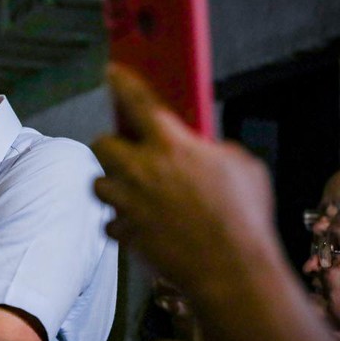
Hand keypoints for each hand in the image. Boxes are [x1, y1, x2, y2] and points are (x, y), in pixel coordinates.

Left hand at [92, 63, 277, 290]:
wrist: (230, 270)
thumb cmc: (243, 216)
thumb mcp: (240, 166)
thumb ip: (212, 149)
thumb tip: (199, 148)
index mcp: (173, 146)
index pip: (139, 103)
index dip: (122, 83)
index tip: (111, 71)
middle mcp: (142, 171)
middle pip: (102, 144)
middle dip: (112, 146)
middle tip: (130, 154)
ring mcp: (128, 202)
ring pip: (98, 183)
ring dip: (113, 185)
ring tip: (136, 192)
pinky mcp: (124, 231)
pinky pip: (110, 222)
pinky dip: (122, 223)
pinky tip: (143, 226)